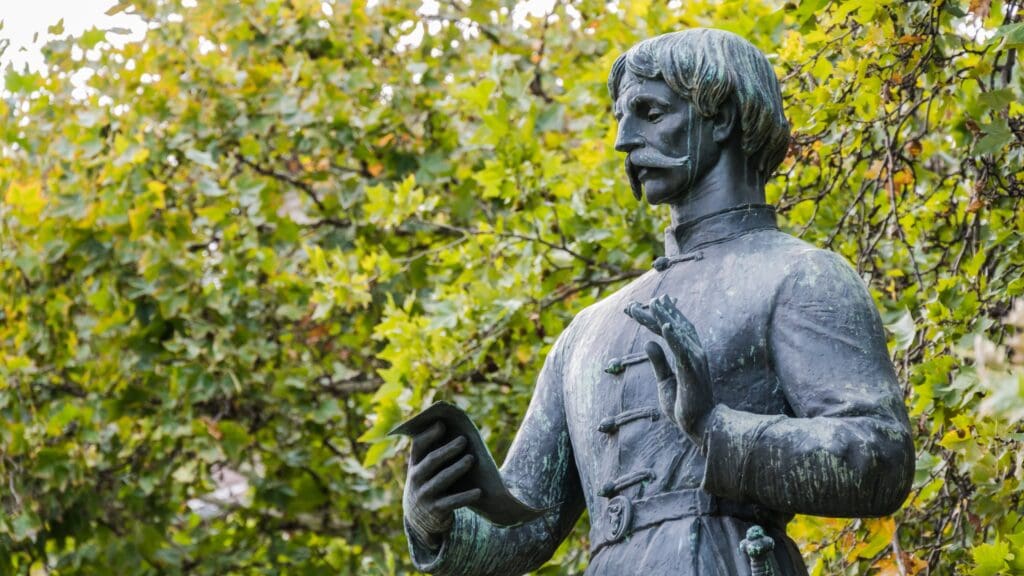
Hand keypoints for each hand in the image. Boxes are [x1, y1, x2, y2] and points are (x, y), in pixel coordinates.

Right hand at [403, 422, 481, 549]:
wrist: (420, 520)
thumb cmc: (429, 484)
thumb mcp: (425, 470)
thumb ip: (433, 452)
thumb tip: (449, 426)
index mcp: (415, 465)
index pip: (418, 446)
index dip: (429, 434)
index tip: (442, 424)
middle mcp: (417, 479)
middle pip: (431, 460)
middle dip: (448, 449)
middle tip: (464, 440)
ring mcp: (425, 495)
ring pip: (442, 479)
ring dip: (457, 468)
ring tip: (471, 459)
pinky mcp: (436, 510)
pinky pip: (452, 502)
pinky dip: (466, 496)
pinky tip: (479, 491)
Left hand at [625, 294, 713, 447]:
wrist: (702, 426)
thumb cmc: (685, 405)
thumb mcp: (665, 381)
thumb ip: (659, 362)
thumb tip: (648, 343)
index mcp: (688, 354)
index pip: (672, 329)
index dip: (658, 316)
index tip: (643, 304)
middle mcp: (694, 353)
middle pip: (674, 326)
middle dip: (657, 312)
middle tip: (639, 302)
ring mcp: (695, 361)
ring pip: (678, 334)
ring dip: (665, 317)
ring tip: (653, 303)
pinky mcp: (692, 372)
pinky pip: (682, 351)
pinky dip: (674, 337)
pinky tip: (665, 326)